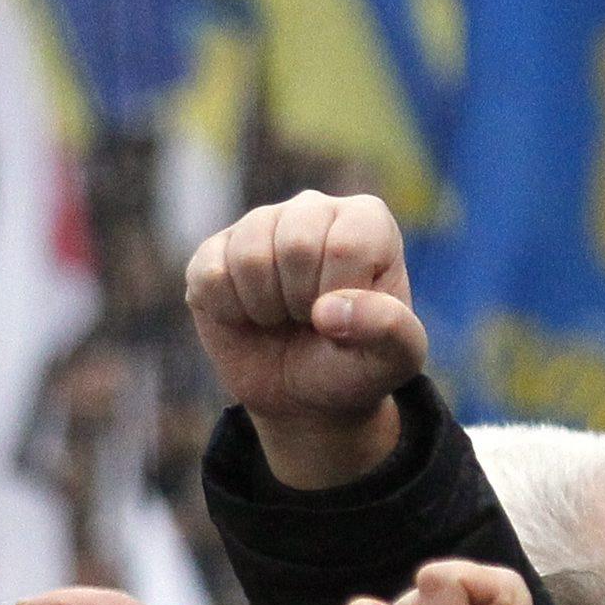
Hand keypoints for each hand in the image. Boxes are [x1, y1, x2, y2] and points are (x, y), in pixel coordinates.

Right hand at [182, 192, 430, 491]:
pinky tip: (247, 315)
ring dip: (264, 308)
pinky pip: (209, 275)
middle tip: (309, 320)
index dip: (341, 298)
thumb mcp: (395, 359)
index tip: (347, 318)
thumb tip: (327, 312)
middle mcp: (311, 209)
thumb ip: (389, 330)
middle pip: (295, 245)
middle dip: (300, 302)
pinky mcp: (212, 252)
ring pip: (248, 258)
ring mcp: (258, 225)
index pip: (346, 247)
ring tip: (280, 316)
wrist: (303, 395)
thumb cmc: (355, 364)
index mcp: (366, 220)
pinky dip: (228, 312)